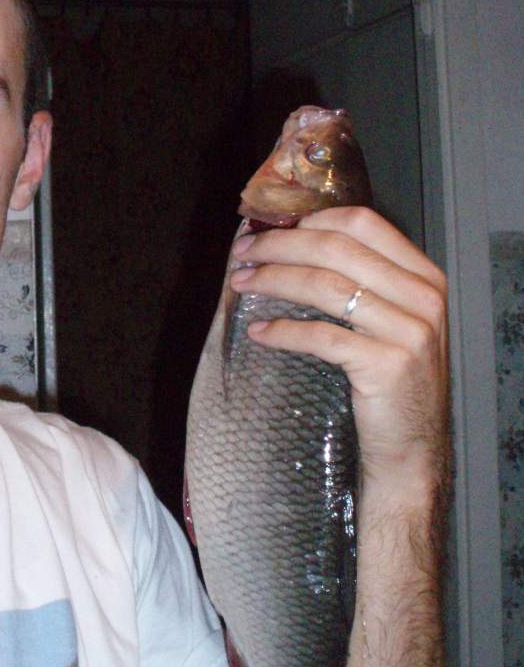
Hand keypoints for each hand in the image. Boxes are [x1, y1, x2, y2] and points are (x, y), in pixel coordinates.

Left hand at [228, 206, 448, 492]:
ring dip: (274, 280)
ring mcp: (409, 332)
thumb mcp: (390, 319)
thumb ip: (360, 280)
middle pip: (337, 248)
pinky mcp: (387, 365)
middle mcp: (423, 297)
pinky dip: (282, 331)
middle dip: (281, 246)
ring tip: (241, 283)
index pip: (363, 223)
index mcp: (424, 275)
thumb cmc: (389, 378)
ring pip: (326, 286)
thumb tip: (289, 244)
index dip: (311, 220)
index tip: (271, 229)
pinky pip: (321, 336)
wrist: (411, 447)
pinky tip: (259, 331)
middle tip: (243, 251)